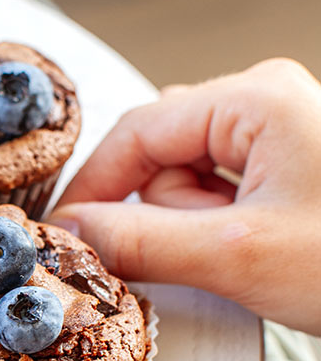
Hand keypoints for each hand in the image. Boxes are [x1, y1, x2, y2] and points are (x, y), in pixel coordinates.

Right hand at [49, 58, 320, 332]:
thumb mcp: (242, 257)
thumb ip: (143, 243)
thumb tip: (75, 236)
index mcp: (256, 99)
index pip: (137, 131)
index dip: (93, 188)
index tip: (65, 236)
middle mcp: (267, 104)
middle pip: (163, 157)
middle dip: (167, 216)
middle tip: (208, 257)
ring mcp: (283, 136)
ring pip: (192, 183)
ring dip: (198, 230)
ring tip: (249, 261)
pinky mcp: (294, 171)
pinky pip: (224, 197)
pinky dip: (222, 234)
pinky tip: (257, 259)